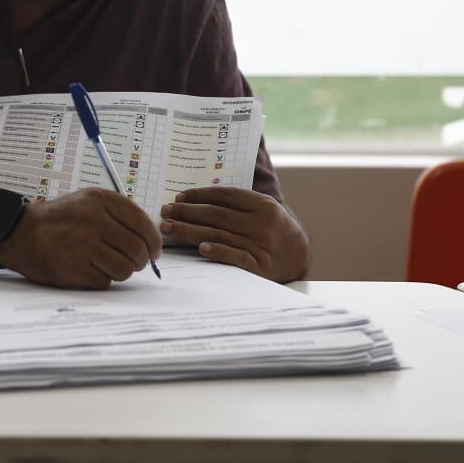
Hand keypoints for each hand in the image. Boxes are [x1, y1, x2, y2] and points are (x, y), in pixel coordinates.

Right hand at [0, 189, 161, 289]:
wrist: (20, 232)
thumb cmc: (60, 219)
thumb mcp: (88, 202)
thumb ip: (120, 215)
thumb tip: (152, 242)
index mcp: (98, 200)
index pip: (142, 224)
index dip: (154, 242)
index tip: (155, 251)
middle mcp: (91, 220)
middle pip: (137, 250)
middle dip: (142, 260)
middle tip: (138, 262)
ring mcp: (81, 246)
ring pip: (124, 269)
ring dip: (123, 271)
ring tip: (112, 265)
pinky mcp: (72, 268)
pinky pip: (105, 281)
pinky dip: (103, 278)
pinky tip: (91, 268)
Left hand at [159, 187, 309, 282]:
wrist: (298, 255)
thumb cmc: (272, 228)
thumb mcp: (263, 209)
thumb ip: (237, 203)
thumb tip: (195, 198)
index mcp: (263, 205)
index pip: (225, 196)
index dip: (200, 195)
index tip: (179, 197)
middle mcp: (263, 223)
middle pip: (216, 215)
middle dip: (187, 212)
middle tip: (165, 211)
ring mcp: (262, 245)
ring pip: (219, 235)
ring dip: (189, 230)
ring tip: (168, 228)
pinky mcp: (260, 266)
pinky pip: (236, 257)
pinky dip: (218, 252)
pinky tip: (201, 248)